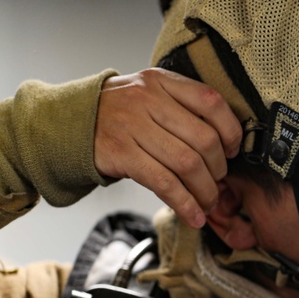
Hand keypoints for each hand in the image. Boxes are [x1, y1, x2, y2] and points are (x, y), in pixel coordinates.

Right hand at [94, 69, 242, 228]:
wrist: (67, 123)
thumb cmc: (119, 114)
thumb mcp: (149, 95)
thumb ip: (182, 109)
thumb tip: (225, 147)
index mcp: (161, 81)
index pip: (212, 101)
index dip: (231, 131)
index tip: (232, 151)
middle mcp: (148, 99)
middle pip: (204, 139)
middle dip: (219, 169)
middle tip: (217, 183)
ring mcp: (132, 125)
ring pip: (187, 164)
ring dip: (204, 191)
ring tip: (207, 203)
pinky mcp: (120, 153)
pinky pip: (164, 183)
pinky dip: (184, 203)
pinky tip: (193, 215)